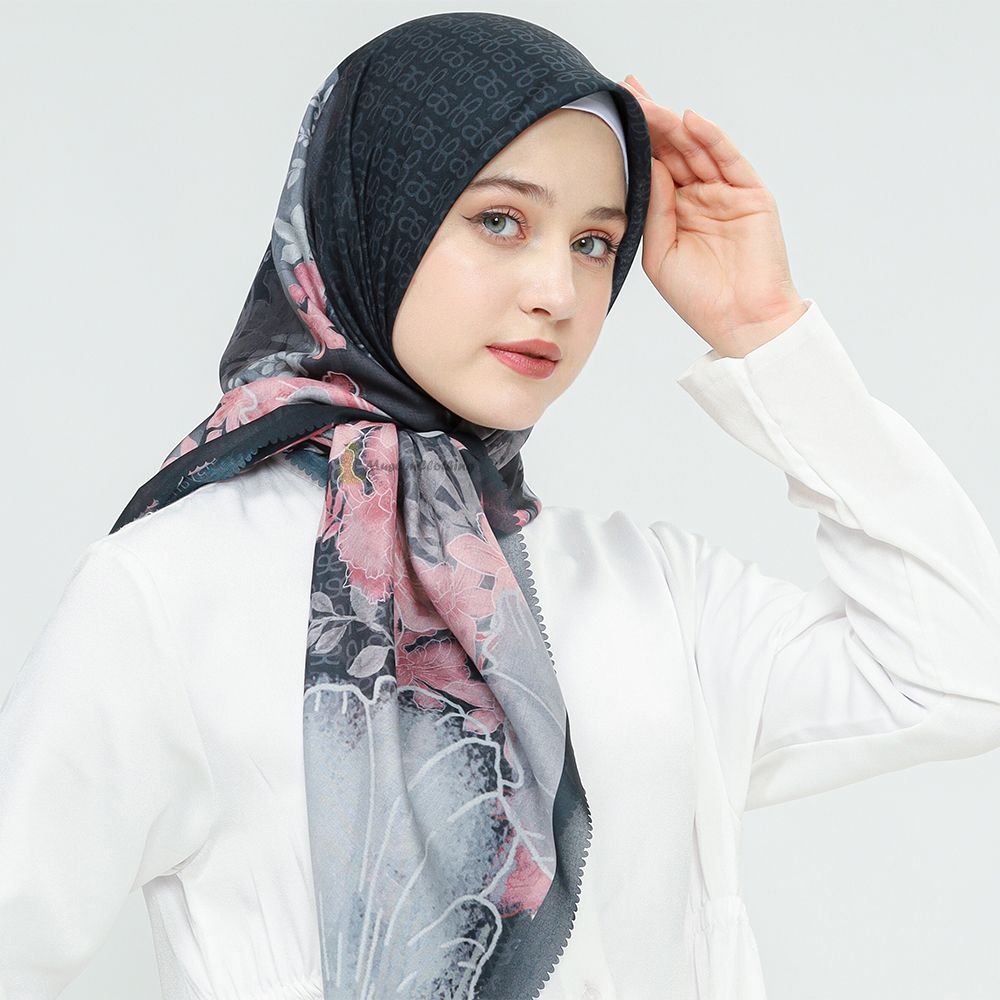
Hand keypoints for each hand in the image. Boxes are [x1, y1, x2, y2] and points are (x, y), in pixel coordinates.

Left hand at [619, 75, 807, 357]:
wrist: (740, 323)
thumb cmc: (698, 297)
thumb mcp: (659, 252)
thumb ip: (653, 209)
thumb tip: (646, 165)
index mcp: (676, 210)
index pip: (653, 165)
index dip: (635, 139)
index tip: (611, 112)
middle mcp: (700, 196)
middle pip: (674, 148)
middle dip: (651, 119)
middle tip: (625, 91)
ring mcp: (727, 193)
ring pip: (697, 149)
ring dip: (673, 124)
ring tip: (647, 101)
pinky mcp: (752, 196)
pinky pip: (729, 160)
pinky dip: (711, 139)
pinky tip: (690, 120)